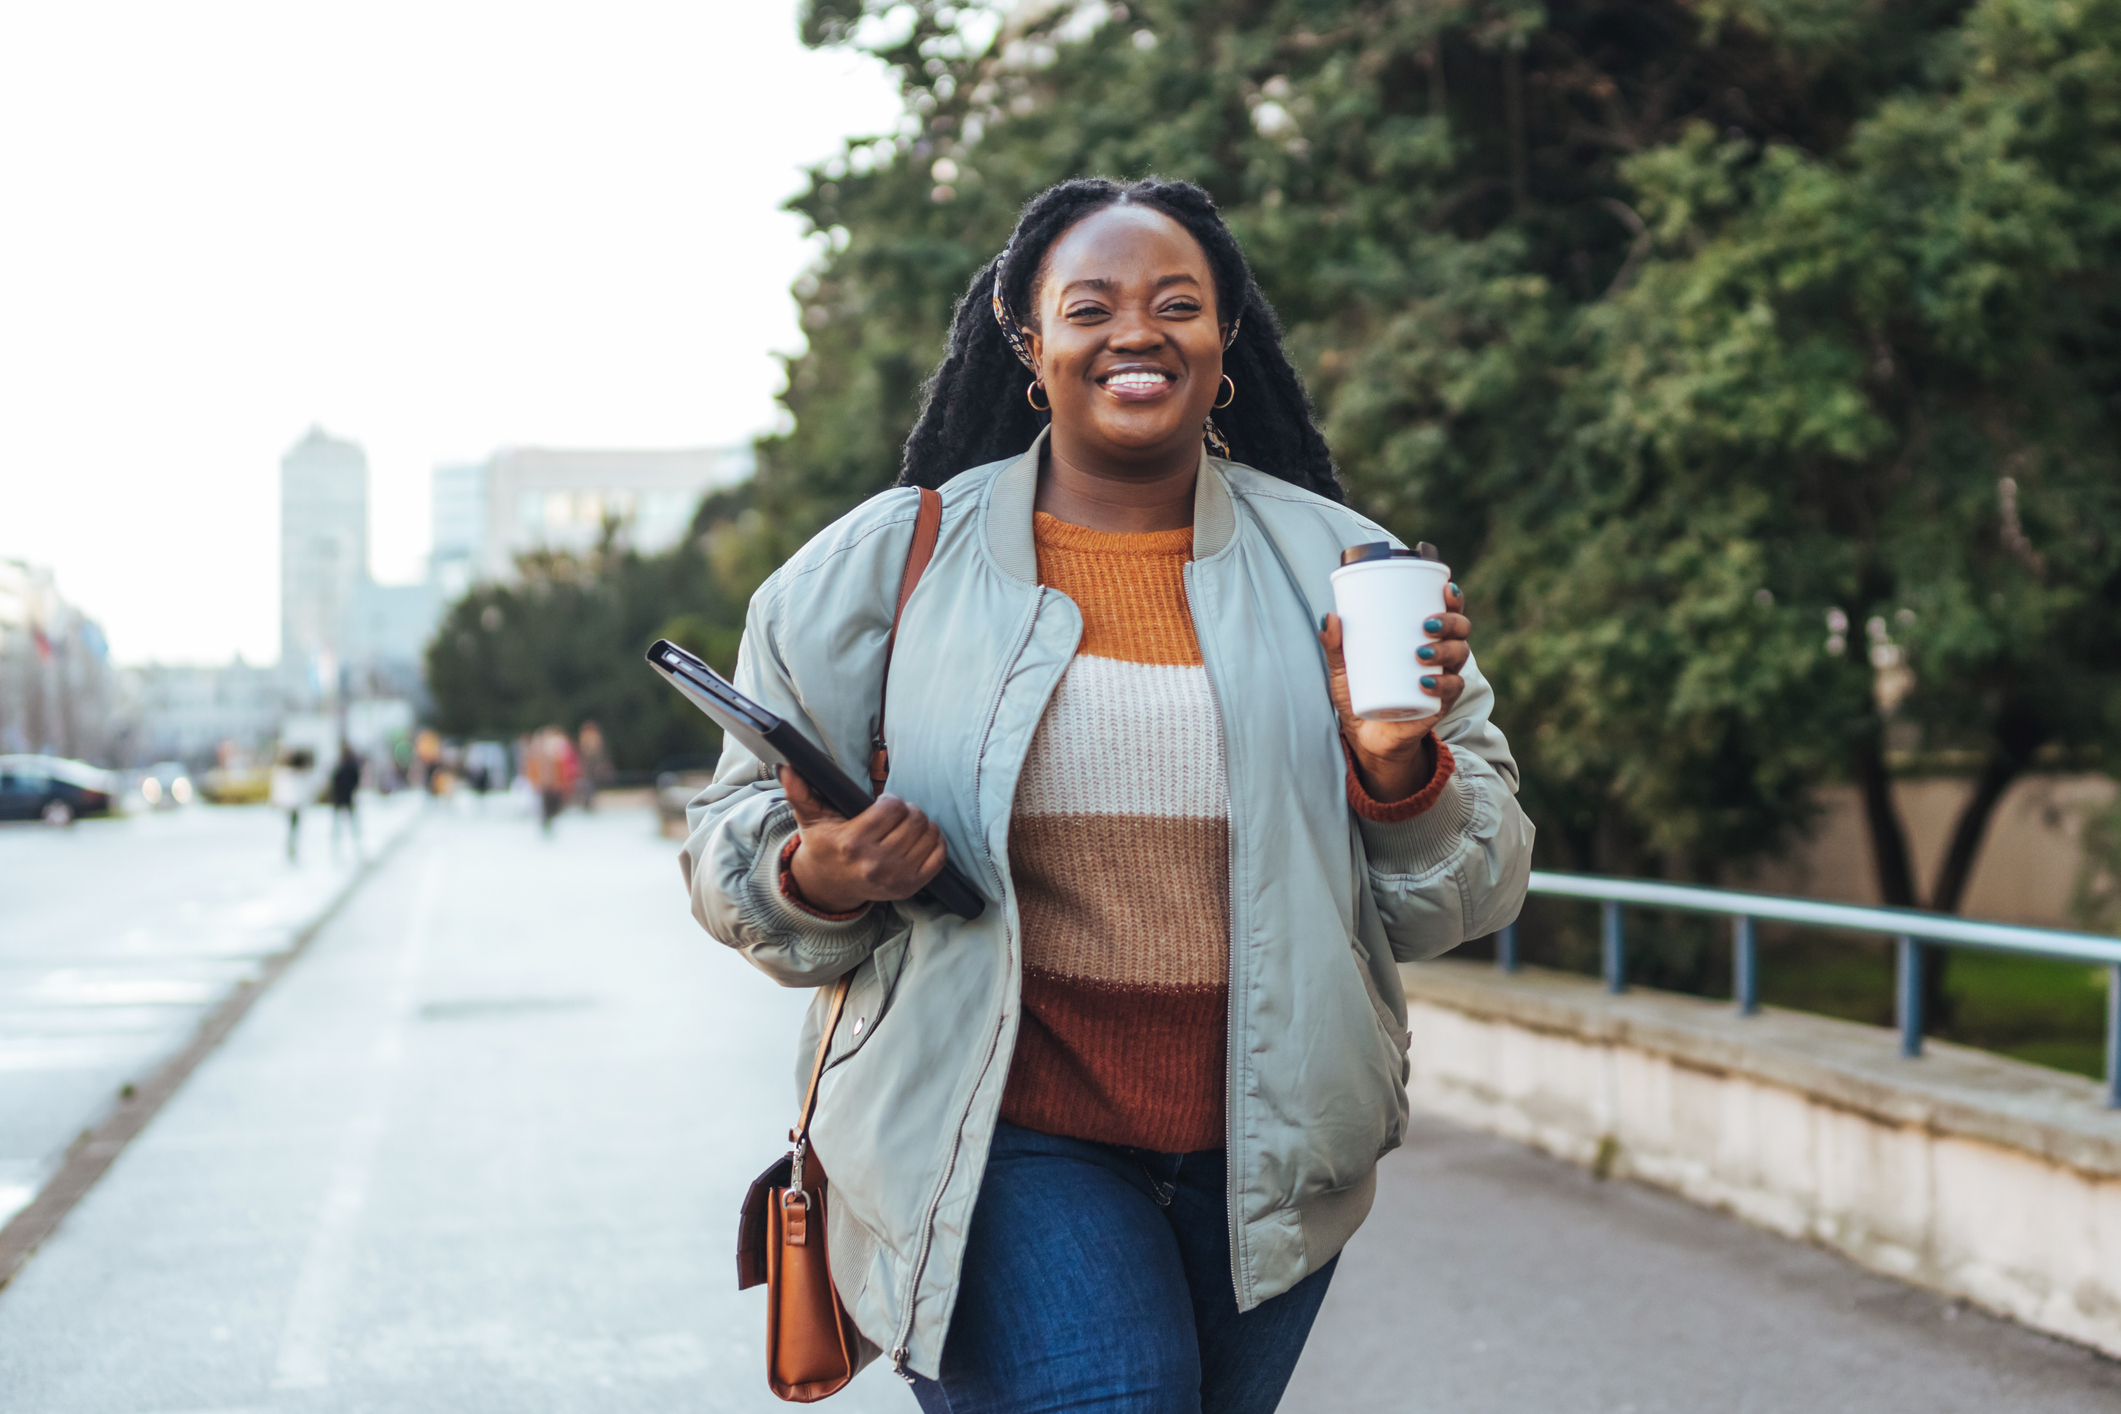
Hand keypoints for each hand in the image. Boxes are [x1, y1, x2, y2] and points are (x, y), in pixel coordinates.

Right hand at [779, 766, 947, 913]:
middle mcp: (875, 863)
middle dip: (908, 810)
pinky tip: (921, 839)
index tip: (883, 803)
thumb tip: (786, 767)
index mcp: (852, 843)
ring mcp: (895, 878)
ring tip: (907, 824)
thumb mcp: (810, 819)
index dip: (891, 800)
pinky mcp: (910, 887)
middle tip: (897, 813)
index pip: (892, 807)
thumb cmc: (824, 846)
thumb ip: (799, 792)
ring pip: (929, 835)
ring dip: (923, 824)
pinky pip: (939, 857)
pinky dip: (935, 842)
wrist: (829, 887)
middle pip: (914, 819)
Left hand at [1320, 581, 1470, 801]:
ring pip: (1459, 655)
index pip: (1447, 612)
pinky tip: (1425, 682)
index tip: (1445, 588)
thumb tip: (1328, 617)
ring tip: (1421, 653)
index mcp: (1423, 638)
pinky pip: (1452, 690)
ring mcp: (1442, 679)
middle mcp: (1440, 655)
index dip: (1453, 598)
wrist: (1367, 737)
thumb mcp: (1343, 669)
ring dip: (1445, 650)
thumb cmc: (1360, 694)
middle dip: (1450, 623)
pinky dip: (1441, 684)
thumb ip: (1334, 645)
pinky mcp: (1439, 705)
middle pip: (1460, 630)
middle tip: (1426, 625)